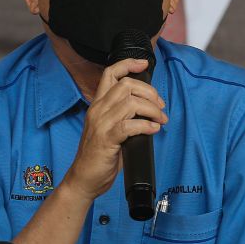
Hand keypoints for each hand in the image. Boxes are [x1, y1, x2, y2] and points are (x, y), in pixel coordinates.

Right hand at [62, 58, 166, 200]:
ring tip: (160, 120)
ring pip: (131, 103)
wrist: (84, 179)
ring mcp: (101, 124)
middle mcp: (98, 110)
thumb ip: (122, 115)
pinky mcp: (106, 140)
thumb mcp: (108, 128)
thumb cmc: (99, 156)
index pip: (110, 73)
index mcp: (98, 105)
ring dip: (152, 110)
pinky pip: (129, 125)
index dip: (128, 64)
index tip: (144, 64)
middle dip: (150, 92)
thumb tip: (149, 109)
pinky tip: (153, 130)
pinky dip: (146, 125)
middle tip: (160, 106)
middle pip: (126, 85)